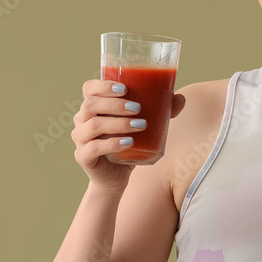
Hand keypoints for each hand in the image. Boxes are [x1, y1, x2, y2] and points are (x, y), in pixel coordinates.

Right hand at [71, 79, 186, 194]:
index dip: (104, 85)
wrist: (116, 176)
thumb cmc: (128, 144)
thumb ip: (160, 112)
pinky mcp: (83, 156)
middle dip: (115, 104)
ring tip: (140, 125)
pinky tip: (128, 142)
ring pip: (93, 125)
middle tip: (138, 108)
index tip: (125, 88)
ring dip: (118, 123)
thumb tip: (180, 99)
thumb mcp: (143, 127)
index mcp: (93, 107)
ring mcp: (80, 139)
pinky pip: (93, 148)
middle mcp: (82, 120)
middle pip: (91, 104)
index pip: (89, 88)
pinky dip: (112, 143)